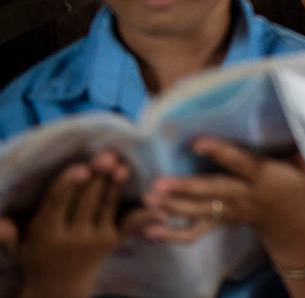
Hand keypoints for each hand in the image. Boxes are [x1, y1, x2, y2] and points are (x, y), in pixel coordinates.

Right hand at [1, 151, 130, 297]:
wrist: (60, 287)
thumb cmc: (36, 255)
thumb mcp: (17, 248)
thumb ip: (8, 236)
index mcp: (47, 234)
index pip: (57, 206)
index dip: (68, 186)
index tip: (80, 168)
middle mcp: (72, 237)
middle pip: (85, 202)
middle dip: (96, 179)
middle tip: (106, 156)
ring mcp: (95, 239)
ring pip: (106, 208)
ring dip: (115, 186)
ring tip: (123, 166)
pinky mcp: (112, 241)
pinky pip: (128, 227)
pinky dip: (142, 216)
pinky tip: (155, 204)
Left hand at [143, 138, 304, 267]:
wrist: (295, 218)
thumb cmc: (293, 179)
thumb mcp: (300, 160)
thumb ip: (290, 141)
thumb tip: (284, 108)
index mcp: (264, 176)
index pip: (241, 163)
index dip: (220, 153)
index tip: (197, 142)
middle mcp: (246, 196)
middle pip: (214, 191)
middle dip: (185, 188)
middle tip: (158, 185)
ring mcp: (232, 212)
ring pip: (201, 212)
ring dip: (173, 207)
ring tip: (149, 201)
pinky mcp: (221, 222)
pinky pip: (196, 232)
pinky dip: (172, 235)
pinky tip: (149, 231)